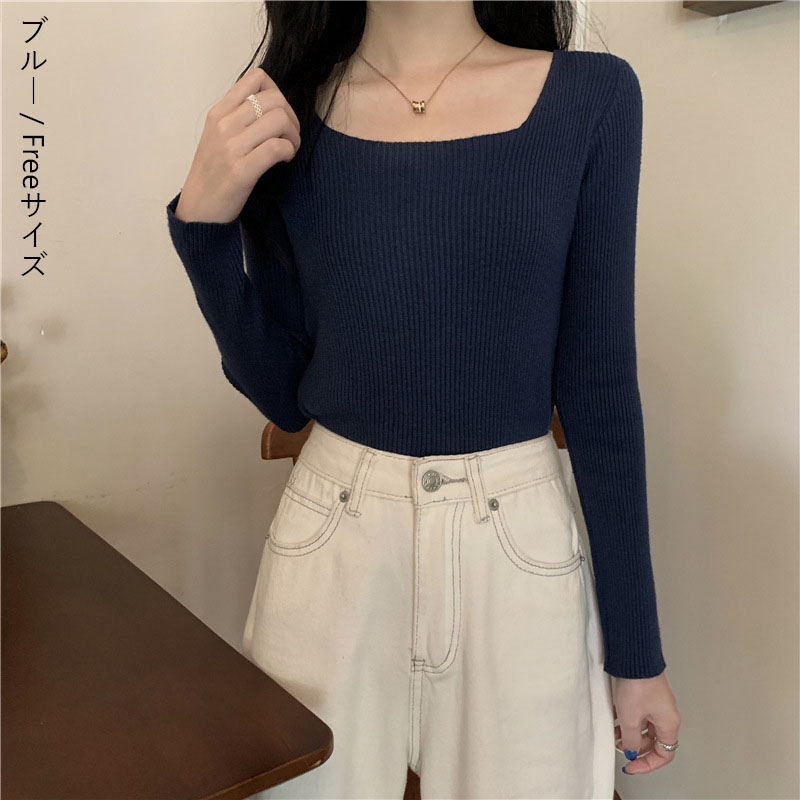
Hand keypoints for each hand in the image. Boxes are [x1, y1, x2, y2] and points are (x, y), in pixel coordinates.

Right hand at [174, 67, 301, 224]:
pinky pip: (277, 147)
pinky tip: (284, 160)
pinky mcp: (241, 171)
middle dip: (291, 118)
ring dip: (293, 136)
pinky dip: (289, 152)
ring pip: (279, 120)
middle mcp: (224, 125)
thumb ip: (237, 117)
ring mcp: (231, 147)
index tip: (278, 115)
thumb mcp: (216, 136)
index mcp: (218, 113)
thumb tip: (269, 105)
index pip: (256, 78)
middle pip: (274, 100)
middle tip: (290, 137)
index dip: (277, 93)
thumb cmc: (212, 175)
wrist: (198, 209)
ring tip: (289, 150)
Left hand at [613, 671, 680, 774]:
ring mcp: (657, 703)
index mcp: (669, 724)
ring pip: (645, 727)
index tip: (631, 766)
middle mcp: (666, 714)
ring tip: (613, 733)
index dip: (647, 764)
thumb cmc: (638, 683)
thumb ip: (632, 740)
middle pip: (654, 741)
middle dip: (636, 747)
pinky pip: (640, 713)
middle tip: (620, 748)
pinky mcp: (648, 693)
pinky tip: (614, 717)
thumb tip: (632, 751)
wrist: (635, 657)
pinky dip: (628, 719)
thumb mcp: (630, 719)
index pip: (664, 754)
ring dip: (630, 733)